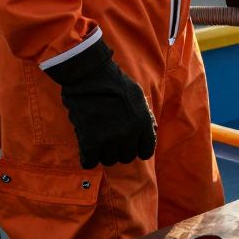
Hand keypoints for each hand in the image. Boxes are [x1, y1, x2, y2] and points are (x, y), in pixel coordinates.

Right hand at [46, 39, 156, 169]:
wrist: (89, 76)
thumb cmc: (114, 83)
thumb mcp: (139, 98)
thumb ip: (145, 117)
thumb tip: (151, 133)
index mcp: (143, 123)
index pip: (146, 151)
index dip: (138, 149)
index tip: (130, 146)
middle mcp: (129, 133)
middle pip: (127, 157)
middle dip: (120, 151)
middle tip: (111, 141)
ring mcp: (109, 138)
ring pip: (109, 161)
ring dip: (104, 154)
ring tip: (99, 143)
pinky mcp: (89, 141)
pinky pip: (90, 162)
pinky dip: (87, 159)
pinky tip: (87, 152)